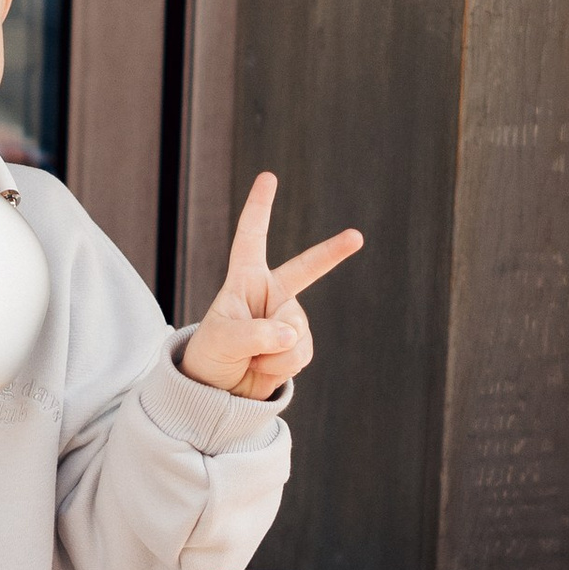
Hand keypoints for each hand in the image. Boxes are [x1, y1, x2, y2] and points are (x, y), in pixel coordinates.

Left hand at [178, 175, 362, 397]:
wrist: (218, 391)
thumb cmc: (211, 355)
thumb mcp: (222, 340)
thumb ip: (255, 335)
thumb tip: (289, 335)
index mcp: (244, 279)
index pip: (252, 237)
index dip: (260, 207)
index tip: (269, 177)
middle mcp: (271, 293)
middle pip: (307, 269)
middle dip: (333, 253)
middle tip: (357, 236)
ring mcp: (287, 319)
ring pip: (297, 331)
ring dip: (275, 353)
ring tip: (251, 360)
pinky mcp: (297, 346)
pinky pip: (302, 354)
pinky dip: (282, 367)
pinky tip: (263, 370)